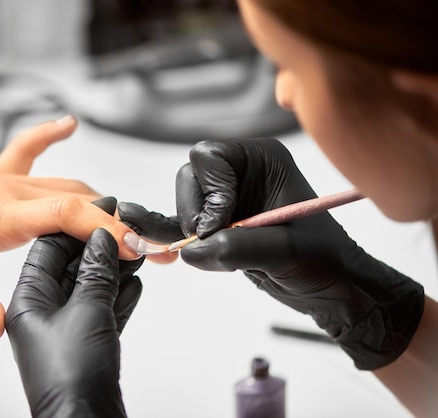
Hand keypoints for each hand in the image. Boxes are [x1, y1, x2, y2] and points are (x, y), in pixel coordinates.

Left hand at [5, 225, 142, 417]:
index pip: (53, 239)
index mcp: (27, 294)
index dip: (86, 221)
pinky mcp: (76, 341)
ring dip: (112, 265)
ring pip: (85, 279)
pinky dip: (114, 292)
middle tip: (132, 227)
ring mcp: (57, 322)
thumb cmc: (65, 381)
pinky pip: (94, 304)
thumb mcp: (85, 316)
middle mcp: (38, 303)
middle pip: (70, 256)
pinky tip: (132, 284)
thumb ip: (93, 274)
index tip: (115, 212)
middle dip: (104, 240)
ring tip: (139, 250)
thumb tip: (103, 240)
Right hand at [124, 138, 423, 369]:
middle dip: (196, 214)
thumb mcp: (283, 250)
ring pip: (185, 205)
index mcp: (262, 159)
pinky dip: (177, 238)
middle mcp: (242, 173)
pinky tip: (162, 246)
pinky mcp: (220, 225)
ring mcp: (229, 199)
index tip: (221, 226)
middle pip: (189, 178)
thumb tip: (190, 251)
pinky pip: (186, 225)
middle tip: (215, 242)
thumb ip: (236, 247)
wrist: (333, 288)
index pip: (208, 157)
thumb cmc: (322, 260)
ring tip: (224, 257)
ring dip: (194, 233)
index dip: (208, 192)